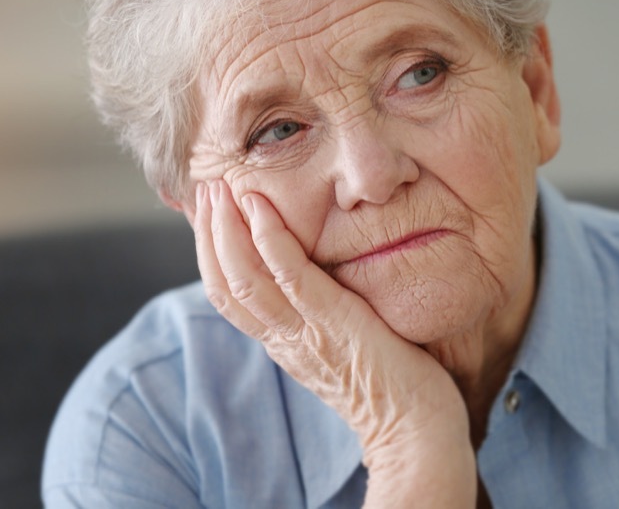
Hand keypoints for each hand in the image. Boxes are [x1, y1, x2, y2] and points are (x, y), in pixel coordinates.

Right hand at [194, 180, 475, 505]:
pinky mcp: (335, 324)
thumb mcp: (341, 343)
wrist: (415, 429)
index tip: (209, 213)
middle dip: (209, 234)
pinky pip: (291, 278)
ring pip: (246, 279)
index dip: (211, 253)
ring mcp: (306, 333)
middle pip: (225, 285)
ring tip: (221, 190)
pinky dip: (271, 240)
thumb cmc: (392, 384)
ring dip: (228, 230)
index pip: (229, 295)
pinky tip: (261, 208)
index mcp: (284, 343)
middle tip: (203, 190)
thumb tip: (317, 281)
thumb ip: (322, 316)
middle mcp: (285, 339)